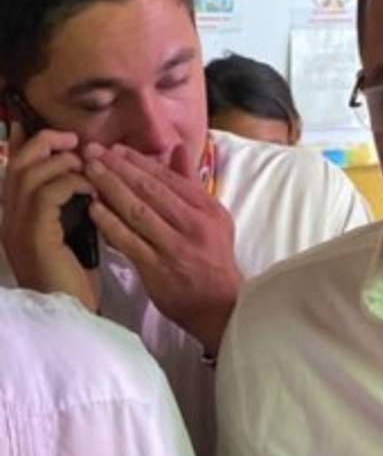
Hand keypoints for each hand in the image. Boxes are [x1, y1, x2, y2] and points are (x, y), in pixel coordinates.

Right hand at [0, 121, 98, 309]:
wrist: (71, 315)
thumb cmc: (75, 282)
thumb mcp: (74, 238)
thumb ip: (73, 211)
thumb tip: (91, 185)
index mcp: (16, 217)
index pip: (15, 171)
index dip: (30, 146)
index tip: (61, 137)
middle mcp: (9, 217)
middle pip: (16, 164)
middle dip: (44, 143)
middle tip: (73, 139)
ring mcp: (18, 226)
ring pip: (30, 174)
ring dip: (61, 162)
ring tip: (86, 163)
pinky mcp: (34, 235)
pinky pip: (48, 194)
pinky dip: (71, 184)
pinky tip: (91, 189)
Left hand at [84, 142, 240, 353]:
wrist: (220, 306)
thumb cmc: (214, 260)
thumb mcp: (214, 219)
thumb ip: (191, 184)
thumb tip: (177, 149)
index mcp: (207, 210)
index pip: (168, 178)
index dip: (138, 161)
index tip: (115, 148)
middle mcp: (193, 225)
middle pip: (150, 190)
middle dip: (118, 168)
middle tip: (93, 151)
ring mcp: (174, 247)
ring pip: (137, 211)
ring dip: (110, 188)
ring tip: (88, 171)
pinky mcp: (157, 268)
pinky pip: (128, 240)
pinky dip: (109, 222)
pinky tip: (94, 208)